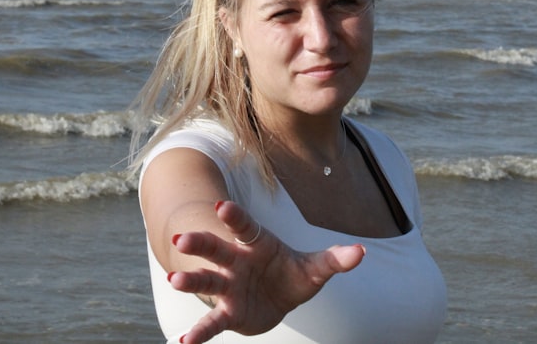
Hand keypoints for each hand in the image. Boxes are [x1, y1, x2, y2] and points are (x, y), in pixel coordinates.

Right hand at [167, 200, 365, 343]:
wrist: (276, 299)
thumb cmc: (291, 274)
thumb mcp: (314, 269)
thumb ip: (334, 260)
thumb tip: (361, 252)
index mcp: (256, 243)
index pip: (244, 226)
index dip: (234, 216)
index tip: (220, 206)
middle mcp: (236, 261)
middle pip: (216, 249)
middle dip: (200, 243)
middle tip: (182, 238)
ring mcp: (229, 286)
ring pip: (207, 281)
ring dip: (191, 281)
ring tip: (175, 281)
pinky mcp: (229, 312)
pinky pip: (212, 322)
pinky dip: (199, 333)